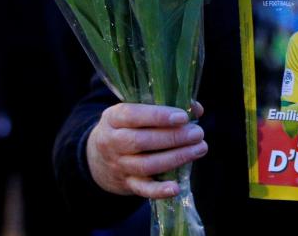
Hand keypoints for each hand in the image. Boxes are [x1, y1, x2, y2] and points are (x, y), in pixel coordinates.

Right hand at [87, 102, 205, 198]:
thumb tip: (196, 109)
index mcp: (113, 118)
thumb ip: (165, 106)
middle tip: (198, 133)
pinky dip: (159, 190)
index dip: (158, 116)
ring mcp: (119, 165)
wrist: (98, 158)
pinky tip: (176, 188)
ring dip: (176, 158)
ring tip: (199, 149)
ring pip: (146, 164)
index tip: (183, 117)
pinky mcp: (127, 183)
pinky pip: (143, 189)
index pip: (133, 115)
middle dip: (173, 137)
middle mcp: (112, 142)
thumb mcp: (136, 112)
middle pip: (141, 141)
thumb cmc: (128, 128)